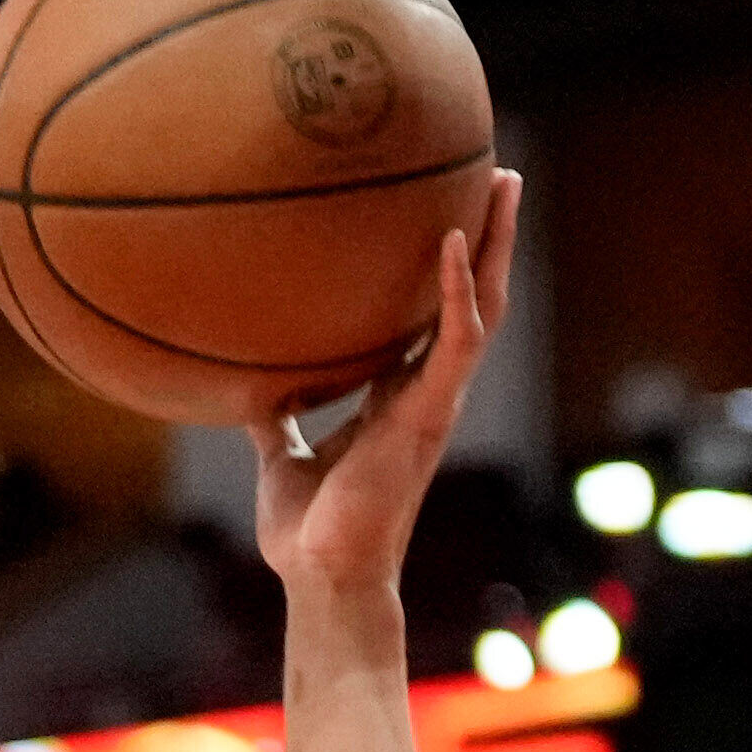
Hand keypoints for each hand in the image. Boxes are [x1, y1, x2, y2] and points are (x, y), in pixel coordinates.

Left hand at [252, 175, 520, 604]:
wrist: (322, 576)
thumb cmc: (308, 531)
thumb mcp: (281, 458)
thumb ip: (275, 418)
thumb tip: (248, 390)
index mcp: (398, 397)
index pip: (434, 318)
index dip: (448, 269)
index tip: (449, 212)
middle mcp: (427, 391)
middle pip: (474, 296)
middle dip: (491, 236)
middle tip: (497, 174)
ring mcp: (435, 400)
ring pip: (484, 304)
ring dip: (496, 242)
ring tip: (503, 182)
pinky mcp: (430, 413)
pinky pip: (458, 337)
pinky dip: (458, 287)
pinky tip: (456, 238)